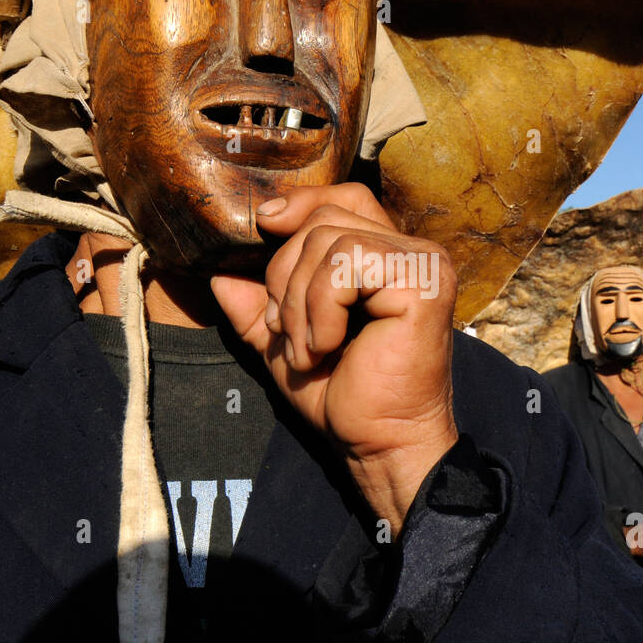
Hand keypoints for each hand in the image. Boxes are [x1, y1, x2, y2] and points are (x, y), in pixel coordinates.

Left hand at [210, 184, 459, 536]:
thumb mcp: (286, 342)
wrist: (378, 444)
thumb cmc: (343, 397)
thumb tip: (218, 273)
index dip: (303, 204)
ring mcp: (424, 264)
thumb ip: (258, 306)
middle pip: (324, 220)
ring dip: (299, 302)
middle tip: (286, 333)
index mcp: (391, 257)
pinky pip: (344, 267)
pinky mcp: (421, 284)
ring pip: (328, 241)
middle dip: (284, 275)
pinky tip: (328, 348)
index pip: (345, 198)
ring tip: (308, 350)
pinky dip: (319, 311)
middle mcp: (415, 252)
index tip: (263, 226)